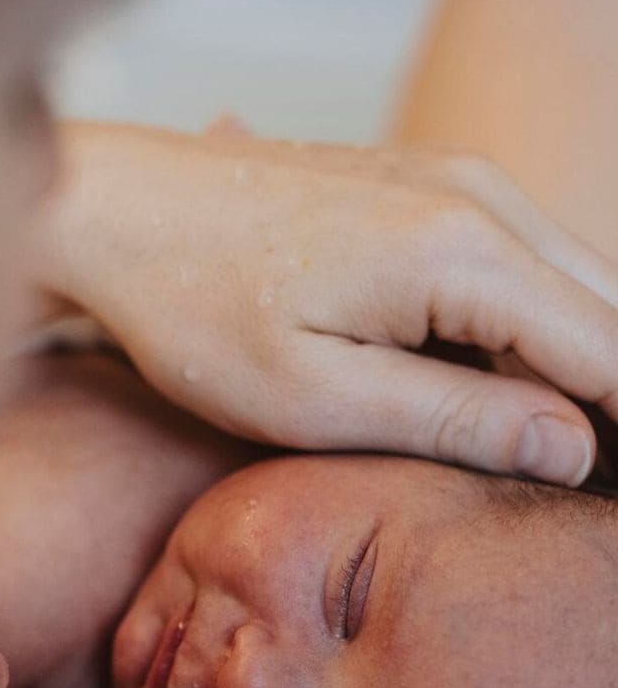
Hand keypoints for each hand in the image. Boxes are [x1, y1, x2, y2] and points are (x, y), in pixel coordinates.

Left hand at [36, 122, 617, 485]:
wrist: (118, 215)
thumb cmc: (193, 311)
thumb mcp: (316, 397)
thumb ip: (454, 420)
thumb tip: (572, 446)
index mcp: (462, 255)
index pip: (608, 354)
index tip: (608, 505)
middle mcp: (477, 198)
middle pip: (602, 312)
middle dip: (607, 401)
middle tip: (583, 488)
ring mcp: (449, 181)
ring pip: (562, 284)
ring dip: (566, 366)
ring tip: (537, 452)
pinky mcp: (417, 187)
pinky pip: (509, 260)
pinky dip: (518, 327)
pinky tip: (485, 388)